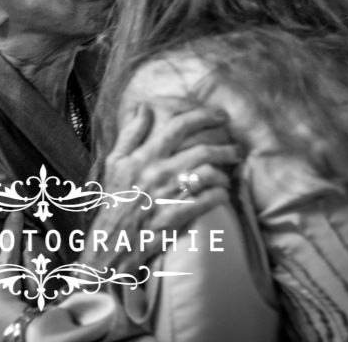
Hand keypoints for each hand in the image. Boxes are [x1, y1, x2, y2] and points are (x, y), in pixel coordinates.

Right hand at [82, 104, 239, 272]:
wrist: (111, 241)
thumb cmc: (114, 199)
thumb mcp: (115, 162)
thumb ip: (131, 133)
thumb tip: (144, 107)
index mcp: (143, 156)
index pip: (178, 126)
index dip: (204, 116)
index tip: (220, 116)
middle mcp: (156, 172)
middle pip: (202, 150)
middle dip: (225, 147)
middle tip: (236, 149)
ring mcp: (167, 195)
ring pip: (208, 175)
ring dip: (224, 173)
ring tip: (228, 175)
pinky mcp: (175, 217)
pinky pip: (207, 201)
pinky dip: (220, 195)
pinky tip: (222, 194)